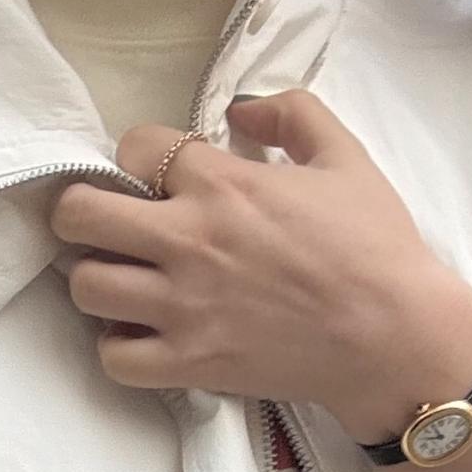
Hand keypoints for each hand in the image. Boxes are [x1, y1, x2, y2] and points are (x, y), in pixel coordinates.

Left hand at [49, 93, 471, 444]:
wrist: (392, 337)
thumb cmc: (375, 246)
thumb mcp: (344, 155)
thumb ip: (290, 113)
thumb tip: (241, 108)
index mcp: (222, 182)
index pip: (134, 148)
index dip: (138, 156)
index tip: (157, 175)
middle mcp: (189, 241)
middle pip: (79, 215)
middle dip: (81, 212)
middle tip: (105, 223)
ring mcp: (183, 308)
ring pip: (86, 287)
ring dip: (97, 279)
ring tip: (124, 279)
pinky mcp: (189, 363)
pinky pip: (114, 358)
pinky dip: (117, 346)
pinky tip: (141, 333)